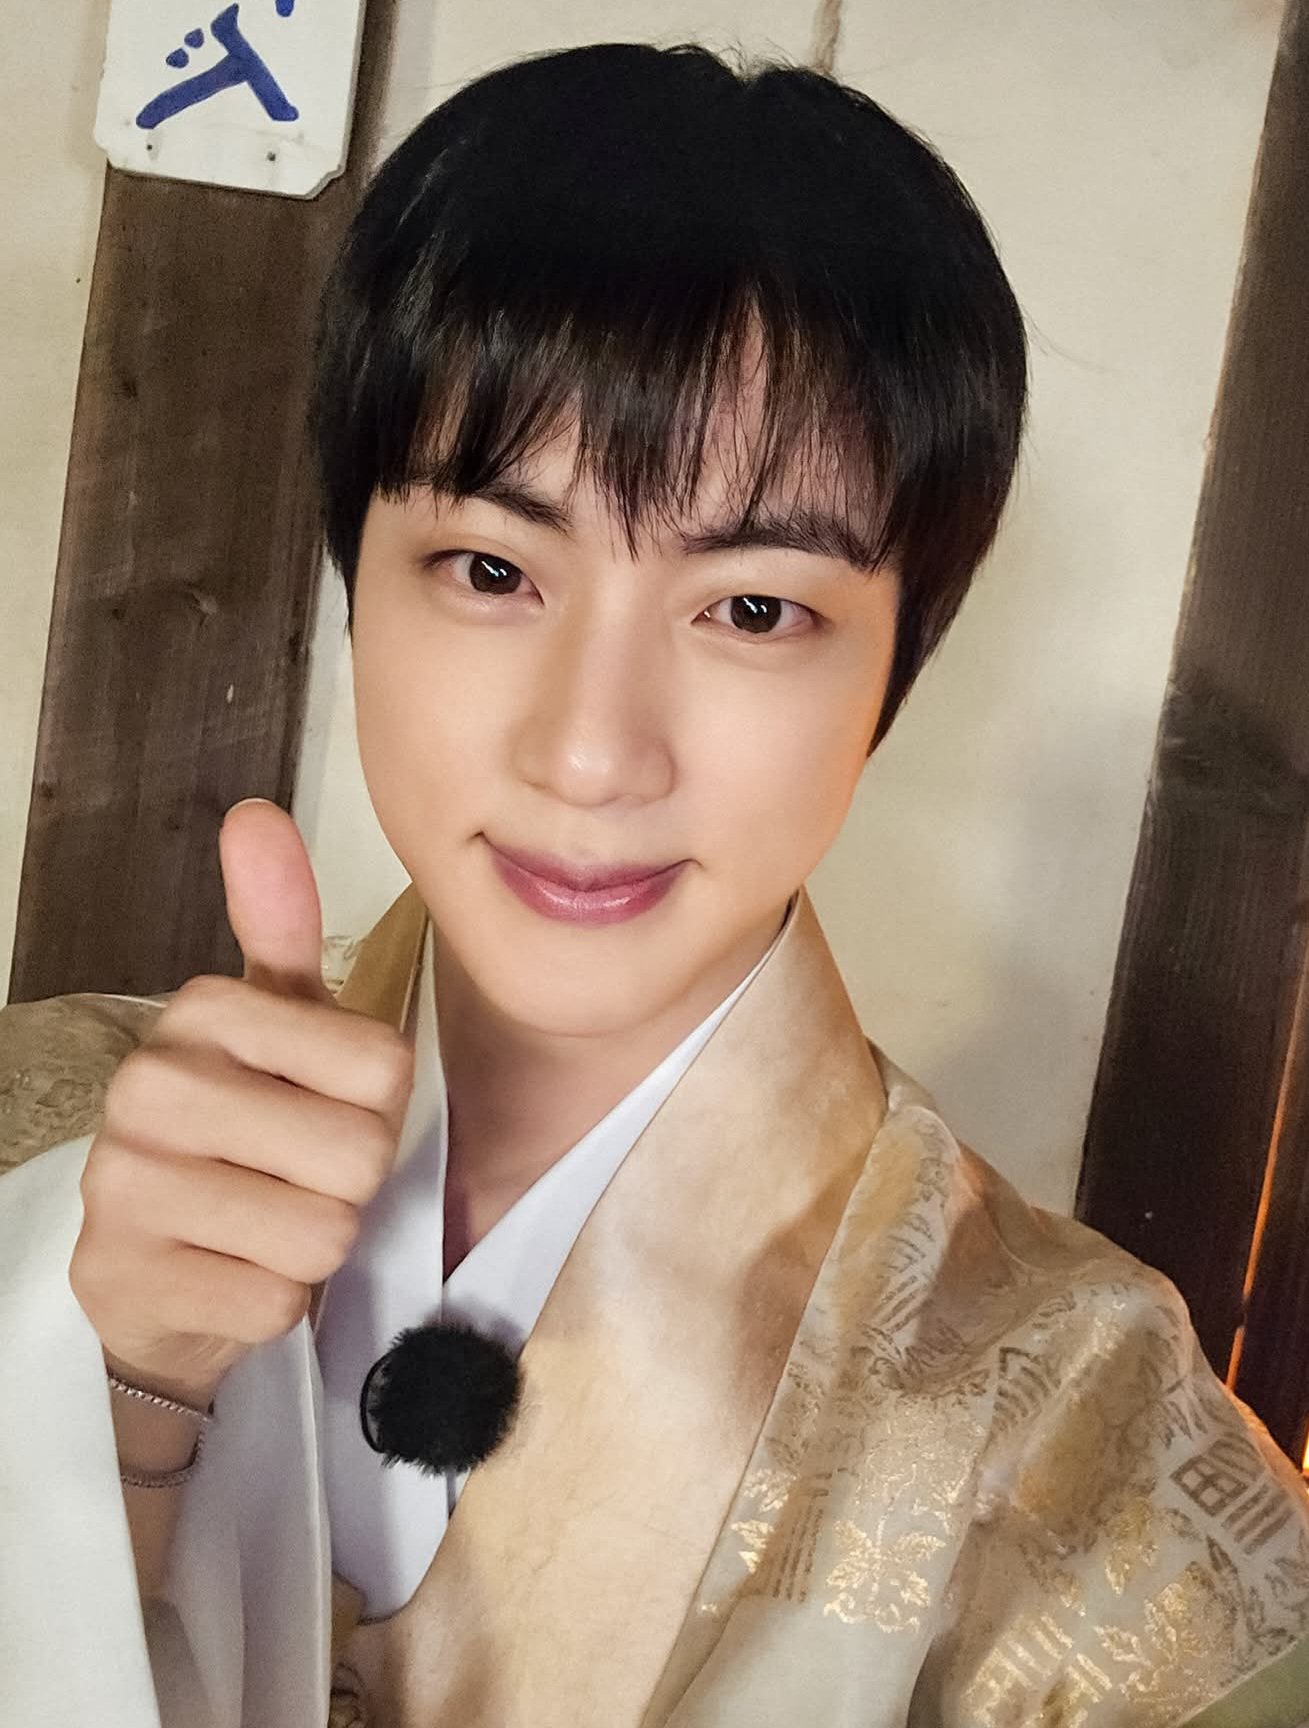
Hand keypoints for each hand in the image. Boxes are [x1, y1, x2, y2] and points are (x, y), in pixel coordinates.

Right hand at [70, 799, 414, 1408]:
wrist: (158, 1271)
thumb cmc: (246, 1133)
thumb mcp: (276, 1024)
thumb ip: (279, 924)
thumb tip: (255, 814)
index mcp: (200, 1013)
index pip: (384, 1068)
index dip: (377, 1106)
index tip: (322, 1107)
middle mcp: (149, 1087)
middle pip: (359, 1153)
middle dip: (350, 1183)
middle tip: (295, 1176)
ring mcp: (126, 1187)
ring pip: (322, 1232)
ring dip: (315, 1244)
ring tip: (265, 1222)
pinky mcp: (129, 1280)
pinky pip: (278, 1300)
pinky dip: (275, 1301)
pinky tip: (229, 1273)